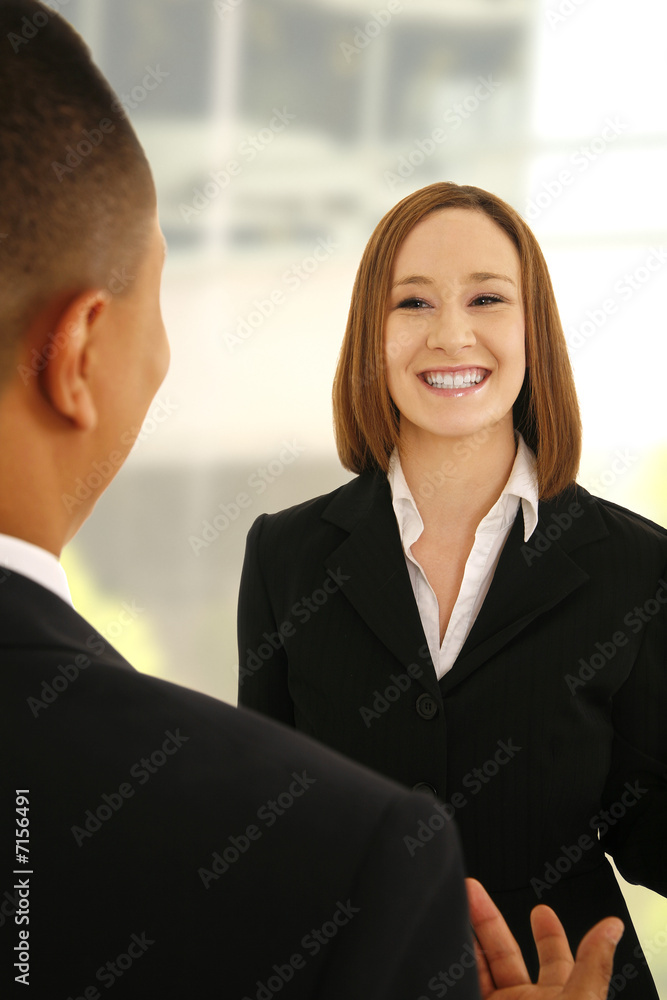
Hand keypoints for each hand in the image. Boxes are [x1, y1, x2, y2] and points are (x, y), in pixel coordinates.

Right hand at [466, 878, 623, 998]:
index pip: (556, 961)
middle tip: (474, 889)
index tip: (542, 911)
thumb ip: (592, 967)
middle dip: (491, 920)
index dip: (549, 935)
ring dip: (468, 932)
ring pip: (480, 964)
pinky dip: (455, 958)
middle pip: (506, 955)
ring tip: (455, 901)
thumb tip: (612, 928)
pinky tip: (449, 938)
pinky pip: (463, 979)